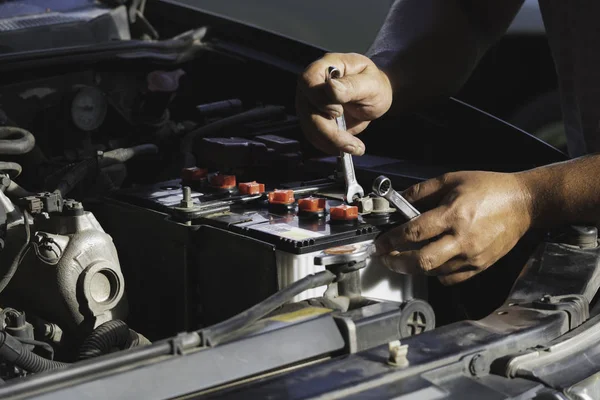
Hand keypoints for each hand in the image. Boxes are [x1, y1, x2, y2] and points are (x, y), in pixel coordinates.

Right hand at [296, 53, 392, 155]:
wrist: (373, 97)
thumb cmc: (373, 84)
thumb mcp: (371, 84)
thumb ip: (351, 86)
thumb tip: (330, 89)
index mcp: (326, 67)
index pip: (307, 81)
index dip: (319, 99)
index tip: (338, 111)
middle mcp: (312, 84)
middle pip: (307, 110)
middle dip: (329, 131)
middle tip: (353, 142)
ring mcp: (309, 103)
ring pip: (309, 127)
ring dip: (332, 142)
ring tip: (355, 147)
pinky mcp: (312, 119)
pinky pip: (314, 136)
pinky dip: (330, 145)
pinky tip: (347, 147)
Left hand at [375, 171, 533, 284]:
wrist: (523, 203)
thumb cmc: (489, 188)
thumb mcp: (452, 179)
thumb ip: (422, 191)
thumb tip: (399, 201)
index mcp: (453, 215)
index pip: (414, 233)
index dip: (391, 240)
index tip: (380, 243)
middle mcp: (462, 239)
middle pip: (422, 261)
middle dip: (397, 262)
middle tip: (386, 258)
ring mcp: (472, 256)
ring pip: (434, 272)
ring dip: (413, 268)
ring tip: (403, 260)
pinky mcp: (480, 266)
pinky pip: (451, 279)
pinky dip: (436, 274)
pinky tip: (430, 263)